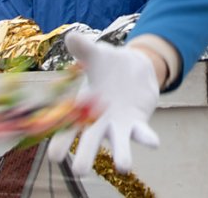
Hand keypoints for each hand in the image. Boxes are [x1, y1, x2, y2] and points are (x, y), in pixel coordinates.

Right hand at [48, 32, 159, 175]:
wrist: (132, 67)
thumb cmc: (106, 63)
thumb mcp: (96, 54)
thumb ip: (83, 48)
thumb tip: (71, 36)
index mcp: (82, 106)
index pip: (67, 128)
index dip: (60, 142)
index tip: (53, 157)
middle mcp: (99, 121)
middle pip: (90, 141)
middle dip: (85, 155)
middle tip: (79, 172)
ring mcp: (118, 124)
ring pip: (118, 143)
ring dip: (121, 154)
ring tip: (123, 166)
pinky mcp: (137, 122)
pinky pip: (141, 133)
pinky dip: (146, 138)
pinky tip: (153, 142)